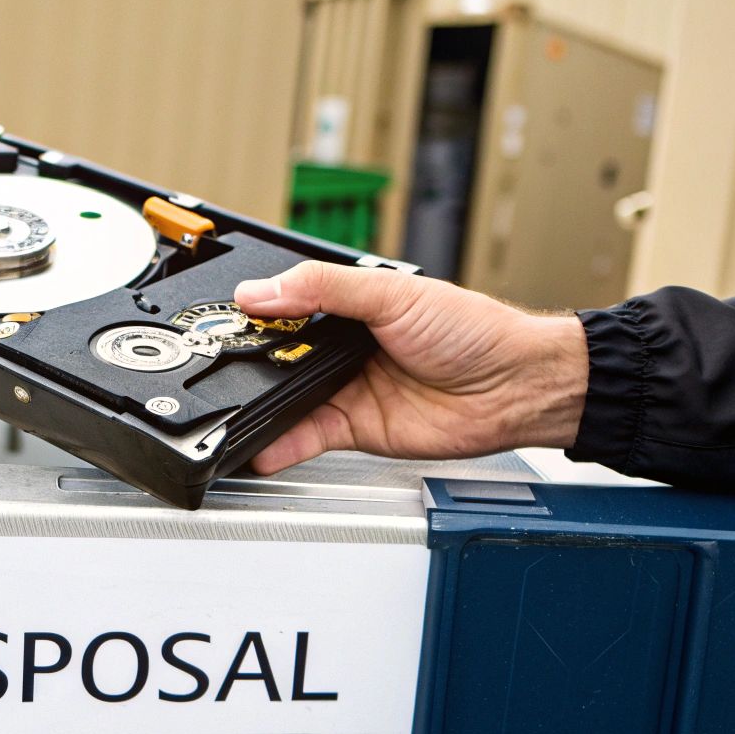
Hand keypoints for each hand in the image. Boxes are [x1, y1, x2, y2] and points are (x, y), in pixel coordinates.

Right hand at [233, 261, 588, 473]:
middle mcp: (347, 347)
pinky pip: (310, 436)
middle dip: (253, 360)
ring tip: (230, 406)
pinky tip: (261, 445)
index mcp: (353, 305)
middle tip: (220, 362)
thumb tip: (264, 290)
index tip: (228, 315)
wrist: (514, 386)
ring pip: (290, 398)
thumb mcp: (393, 294)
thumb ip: (324, 288)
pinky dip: (283, 443)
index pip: (291, 305)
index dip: (261, 310)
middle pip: (283, 355)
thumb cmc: (474, 331)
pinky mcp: (358, 428)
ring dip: (262, 404)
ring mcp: (350, 389)